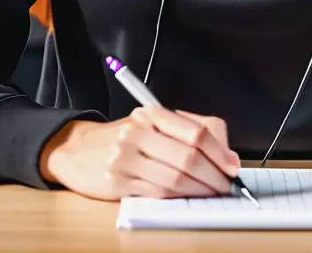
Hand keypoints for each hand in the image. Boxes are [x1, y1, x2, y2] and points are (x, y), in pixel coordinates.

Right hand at [39, 106, 240, 200]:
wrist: (79, 149)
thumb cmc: (125, 137)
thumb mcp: (154, 123)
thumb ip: (189, 131)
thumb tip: (226, 155)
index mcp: (152, 113)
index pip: (196, 131)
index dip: (219, 152)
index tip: (232, 166)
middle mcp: (138, 132)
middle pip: (189, 157)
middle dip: (214, 175)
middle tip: (226, 185)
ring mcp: (125, 157)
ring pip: (175, 179)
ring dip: (200, 190)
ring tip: (211, 193)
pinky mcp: (118, 182)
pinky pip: (158, 193)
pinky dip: (179, 197)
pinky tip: (188, 196)